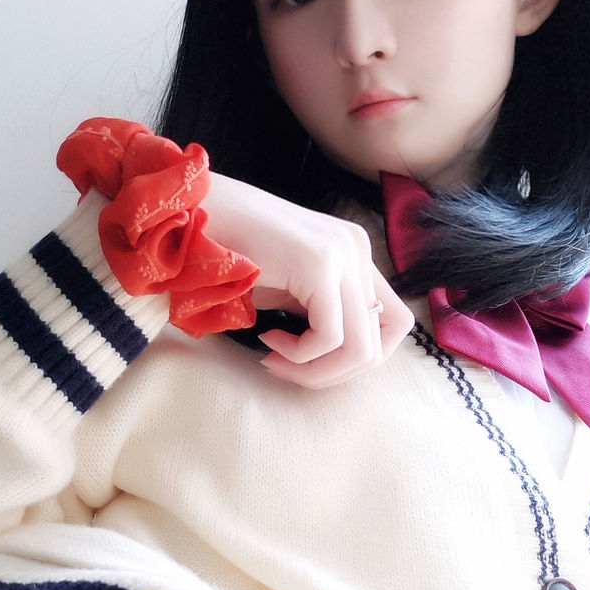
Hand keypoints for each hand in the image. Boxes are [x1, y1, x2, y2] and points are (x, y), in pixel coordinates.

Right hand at [204, 172, 414, 388]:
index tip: (310, 362)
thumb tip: (343, 363)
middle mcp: (358, 249)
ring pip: (361, 350)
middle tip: (286, 367)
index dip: (358, 360)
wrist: (194, 215)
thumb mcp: (289, 290)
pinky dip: (298, 355)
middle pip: (382, 344)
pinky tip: (267, 339)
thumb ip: (322, 316)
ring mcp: (343, 253)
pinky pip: (329, 339)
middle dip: (332, 374)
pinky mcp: (320, 264)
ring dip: (314, 371)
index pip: (395, 323)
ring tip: (275, 357)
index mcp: (356, 254)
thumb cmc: (231, 254)